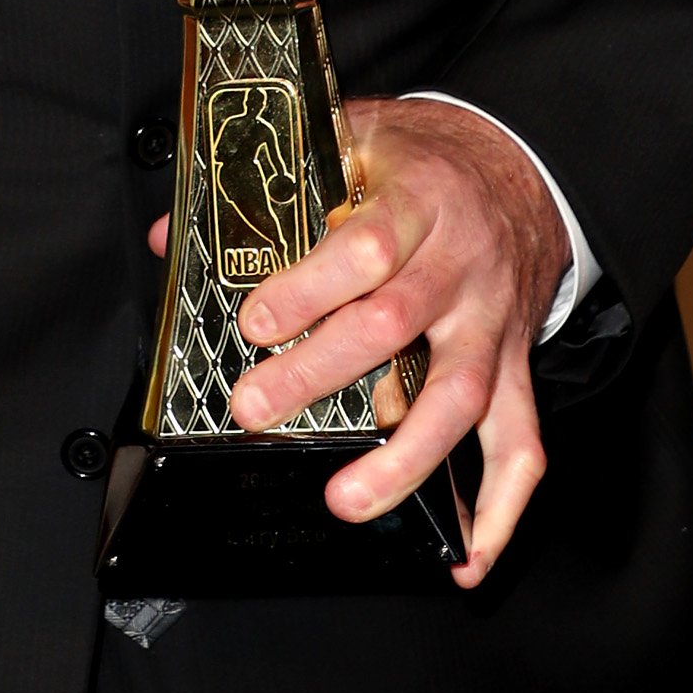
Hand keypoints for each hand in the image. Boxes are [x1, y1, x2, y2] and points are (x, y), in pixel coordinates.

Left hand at [227, 101, 567, 584]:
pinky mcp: (515, 364)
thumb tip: (170, 233)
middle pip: (396, 325)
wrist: (522, 166)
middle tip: (257, 408)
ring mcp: (492, 322)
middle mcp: (459, 267)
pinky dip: (500, 506)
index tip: (256, 320)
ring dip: (407, 457)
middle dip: (321, 373)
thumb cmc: (427, 159)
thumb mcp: (353, 137)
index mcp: (416, 202)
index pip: (366, 247)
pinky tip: (466, 554)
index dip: (310, 287)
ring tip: (348, 501)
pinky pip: (521, 442)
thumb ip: (269, 182)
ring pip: (462, 396)